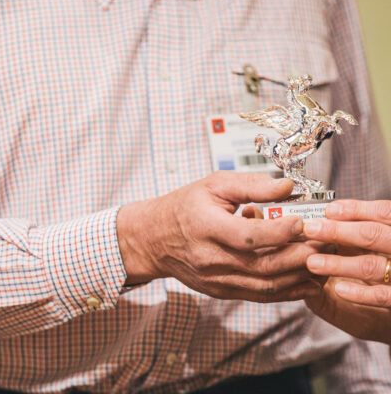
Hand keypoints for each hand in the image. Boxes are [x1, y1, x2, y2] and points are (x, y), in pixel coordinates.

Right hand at [117, 171, 323, 302]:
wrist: (154, 239)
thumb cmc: (184, 207)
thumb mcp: (213, 185)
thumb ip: (251, 185)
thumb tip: (287, 187)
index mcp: (205, 226)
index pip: (248, 236)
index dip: (281, 232)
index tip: (303, 222)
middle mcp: (210, 258)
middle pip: (263, 266)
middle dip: (300, 256)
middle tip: (326, 243)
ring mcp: (215, 279)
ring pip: (264, 285)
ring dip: (298, 277)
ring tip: (322, 262)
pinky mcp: (220, 290)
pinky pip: (258, 295)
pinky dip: (285, 291)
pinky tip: (304, 281)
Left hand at [303, 199, 390, 343]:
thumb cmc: (378, 280)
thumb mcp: (366, 253)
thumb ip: (349, 242)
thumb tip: (313, 231)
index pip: (382, 213)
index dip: (356, 209)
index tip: (329, 210)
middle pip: (374, 234)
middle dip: (339, 231)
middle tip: (310, 229)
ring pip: (373, 265)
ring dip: (339, 263)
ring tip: (312, 263)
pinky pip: (384, 297)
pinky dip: (360, 293)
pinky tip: (339, 289)